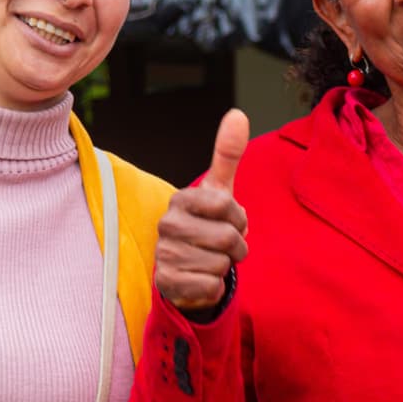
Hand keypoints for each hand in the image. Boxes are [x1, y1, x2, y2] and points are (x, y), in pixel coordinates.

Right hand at [154, 109, 249, 310]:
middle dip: (237, 246)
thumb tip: (238, 114)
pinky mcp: (166, 283)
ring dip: (225, 267)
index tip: (230, 221)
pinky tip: (202, 278)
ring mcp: (163, 254)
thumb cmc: (207, 225)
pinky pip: (210, 287)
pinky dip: (215, 287)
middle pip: (227, 238)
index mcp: (181, 199)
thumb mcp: (219, 191)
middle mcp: (167, 224)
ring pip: (220, 264)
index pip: (227, 205)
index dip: (239, 218)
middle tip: (225, 246)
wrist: (187, 268)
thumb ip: (228, 154)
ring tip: (211, 261)